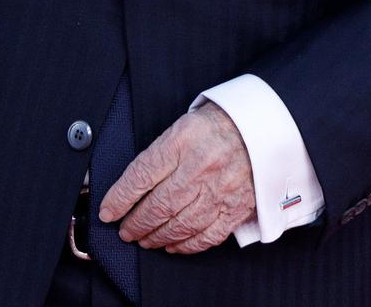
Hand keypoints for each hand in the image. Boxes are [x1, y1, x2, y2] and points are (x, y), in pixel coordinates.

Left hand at [98, 103, 255, 254]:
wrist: (263, 127)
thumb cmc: (218, 125)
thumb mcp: (183, 126)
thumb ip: (159, 153)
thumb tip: (131, 184)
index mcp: (183, 141)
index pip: (142, 175)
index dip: (120, 199)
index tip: (107, 212)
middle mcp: (200, 167)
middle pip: (159, 205)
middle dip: (136, 223)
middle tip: (125, 231)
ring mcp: (220, 190)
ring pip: (180, 225)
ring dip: (156, 237)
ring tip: (144, 240)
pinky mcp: (236, 207)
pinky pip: (207, 235)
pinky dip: (186, 245)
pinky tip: (173, 246)